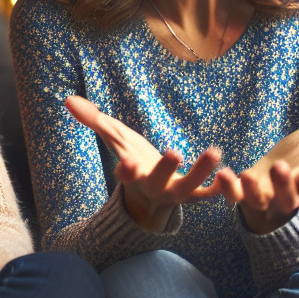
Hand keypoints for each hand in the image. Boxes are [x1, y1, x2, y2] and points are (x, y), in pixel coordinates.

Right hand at [64, 96, 234, 230]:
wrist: (149, 198)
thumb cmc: (132, 162)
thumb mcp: (114, 139)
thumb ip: (93, 120)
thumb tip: (67, 99)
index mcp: (132, 176)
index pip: (125, 175)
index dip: (125, 171)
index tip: (125, 163)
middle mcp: (153, 187)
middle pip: (158, 181)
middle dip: (165, 169)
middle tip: (174, 152)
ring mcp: (175, 193)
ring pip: (189, 187)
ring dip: (201, 172)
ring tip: (215, 152)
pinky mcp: (194, 195)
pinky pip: (209, 195)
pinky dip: (221, 188)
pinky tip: (231, 173)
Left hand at [220, 104, 298, 234]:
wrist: (267, 181)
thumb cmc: (294, 158)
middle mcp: (285, 194)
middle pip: (288, 196)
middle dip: (284, 183)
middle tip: (279, 166)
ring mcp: (262, 197)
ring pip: (258, 201)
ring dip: (251, 190)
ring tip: (244, 173)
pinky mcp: (242, 195)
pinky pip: (233, 196)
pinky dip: (227, 189)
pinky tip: (221, 174)